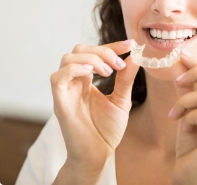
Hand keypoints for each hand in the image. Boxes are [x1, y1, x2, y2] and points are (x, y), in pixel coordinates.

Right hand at [50, 40, 138, 174]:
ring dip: (92, 59)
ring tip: (108, 72)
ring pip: (68, 58)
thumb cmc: (107, 129)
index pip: (95, 52)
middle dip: (102, 50)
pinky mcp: (60, 102)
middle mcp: (74, 82)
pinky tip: (92, 74)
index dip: (112, 45)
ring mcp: (66, 91)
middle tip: (118, 64)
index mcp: (87, 80)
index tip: (130, 44)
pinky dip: (75, 69)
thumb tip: (134, 56)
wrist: (99, 155)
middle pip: (79, 50)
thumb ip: (125, 78)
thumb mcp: (121, 99)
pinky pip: (58, 77)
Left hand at [169, 51, 196, 184]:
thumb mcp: (190, 110)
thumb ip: (188, 87)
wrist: (193, 180)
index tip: (182, 55)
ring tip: (176, 114)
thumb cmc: (194, 146)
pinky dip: (187, 116)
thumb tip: (179, 61)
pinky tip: (183, 128)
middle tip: (178, 81)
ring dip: (185, 101)